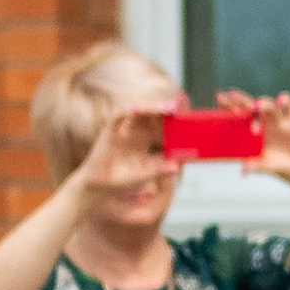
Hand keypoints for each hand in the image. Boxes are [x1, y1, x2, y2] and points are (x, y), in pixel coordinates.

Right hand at [72, 104, 173, 224]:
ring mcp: (124, 127)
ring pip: (142, 109)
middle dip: (168, 107)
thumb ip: (159, 169)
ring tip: (171, 106)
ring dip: (154, 105)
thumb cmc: (122, 180)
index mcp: (147, 139)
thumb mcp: (145, 174)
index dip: (177, 119)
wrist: (98, 187)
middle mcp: (137, 130)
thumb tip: (177, 167)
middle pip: (155, 114)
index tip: (191, 116)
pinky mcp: (111, 127)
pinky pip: (123, 113)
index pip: (164, 125)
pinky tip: (144, 109)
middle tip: (184, 103)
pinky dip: (133, 109)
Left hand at [233, 90, 289, 193]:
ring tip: (257, 107)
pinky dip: (286, 101)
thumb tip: (243, 170)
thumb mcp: (269, 168)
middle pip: (251, 106)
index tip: (220, 99)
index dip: (229, 107)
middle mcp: (264, 123)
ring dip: (263, 104)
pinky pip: (289, 106)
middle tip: (231, 96)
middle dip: (241, 100)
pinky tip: (281, 101)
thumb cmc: (284, 169)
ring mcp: (279, 120)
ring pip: (268, 105)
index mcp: (254, 133)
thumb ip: (257, 166)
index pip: (239, 116)